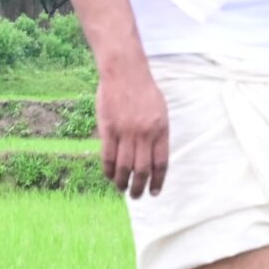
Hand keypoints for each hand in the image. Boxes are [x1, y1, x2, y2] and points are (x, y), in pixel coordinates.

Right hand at [97, 59, 169, 197]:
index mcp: (160, 130)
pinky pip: (108, 156)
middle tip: (136, 196)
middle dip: (139, 187)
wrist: (125, 71)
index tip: (154, 192)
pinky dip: (108, 169)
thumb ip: (158, 134)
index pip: (161, 163)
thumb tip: (154, 158)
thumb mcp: (160, 111)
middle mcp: (144, 134)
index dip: (157, 181)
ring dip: (122, 182)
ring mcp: (125, 132)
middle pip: (142, 170)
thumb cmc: (144, 91)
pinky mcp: (108, 129)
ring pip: (124, 166)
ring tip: (121, 188)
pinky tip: (109, 176)